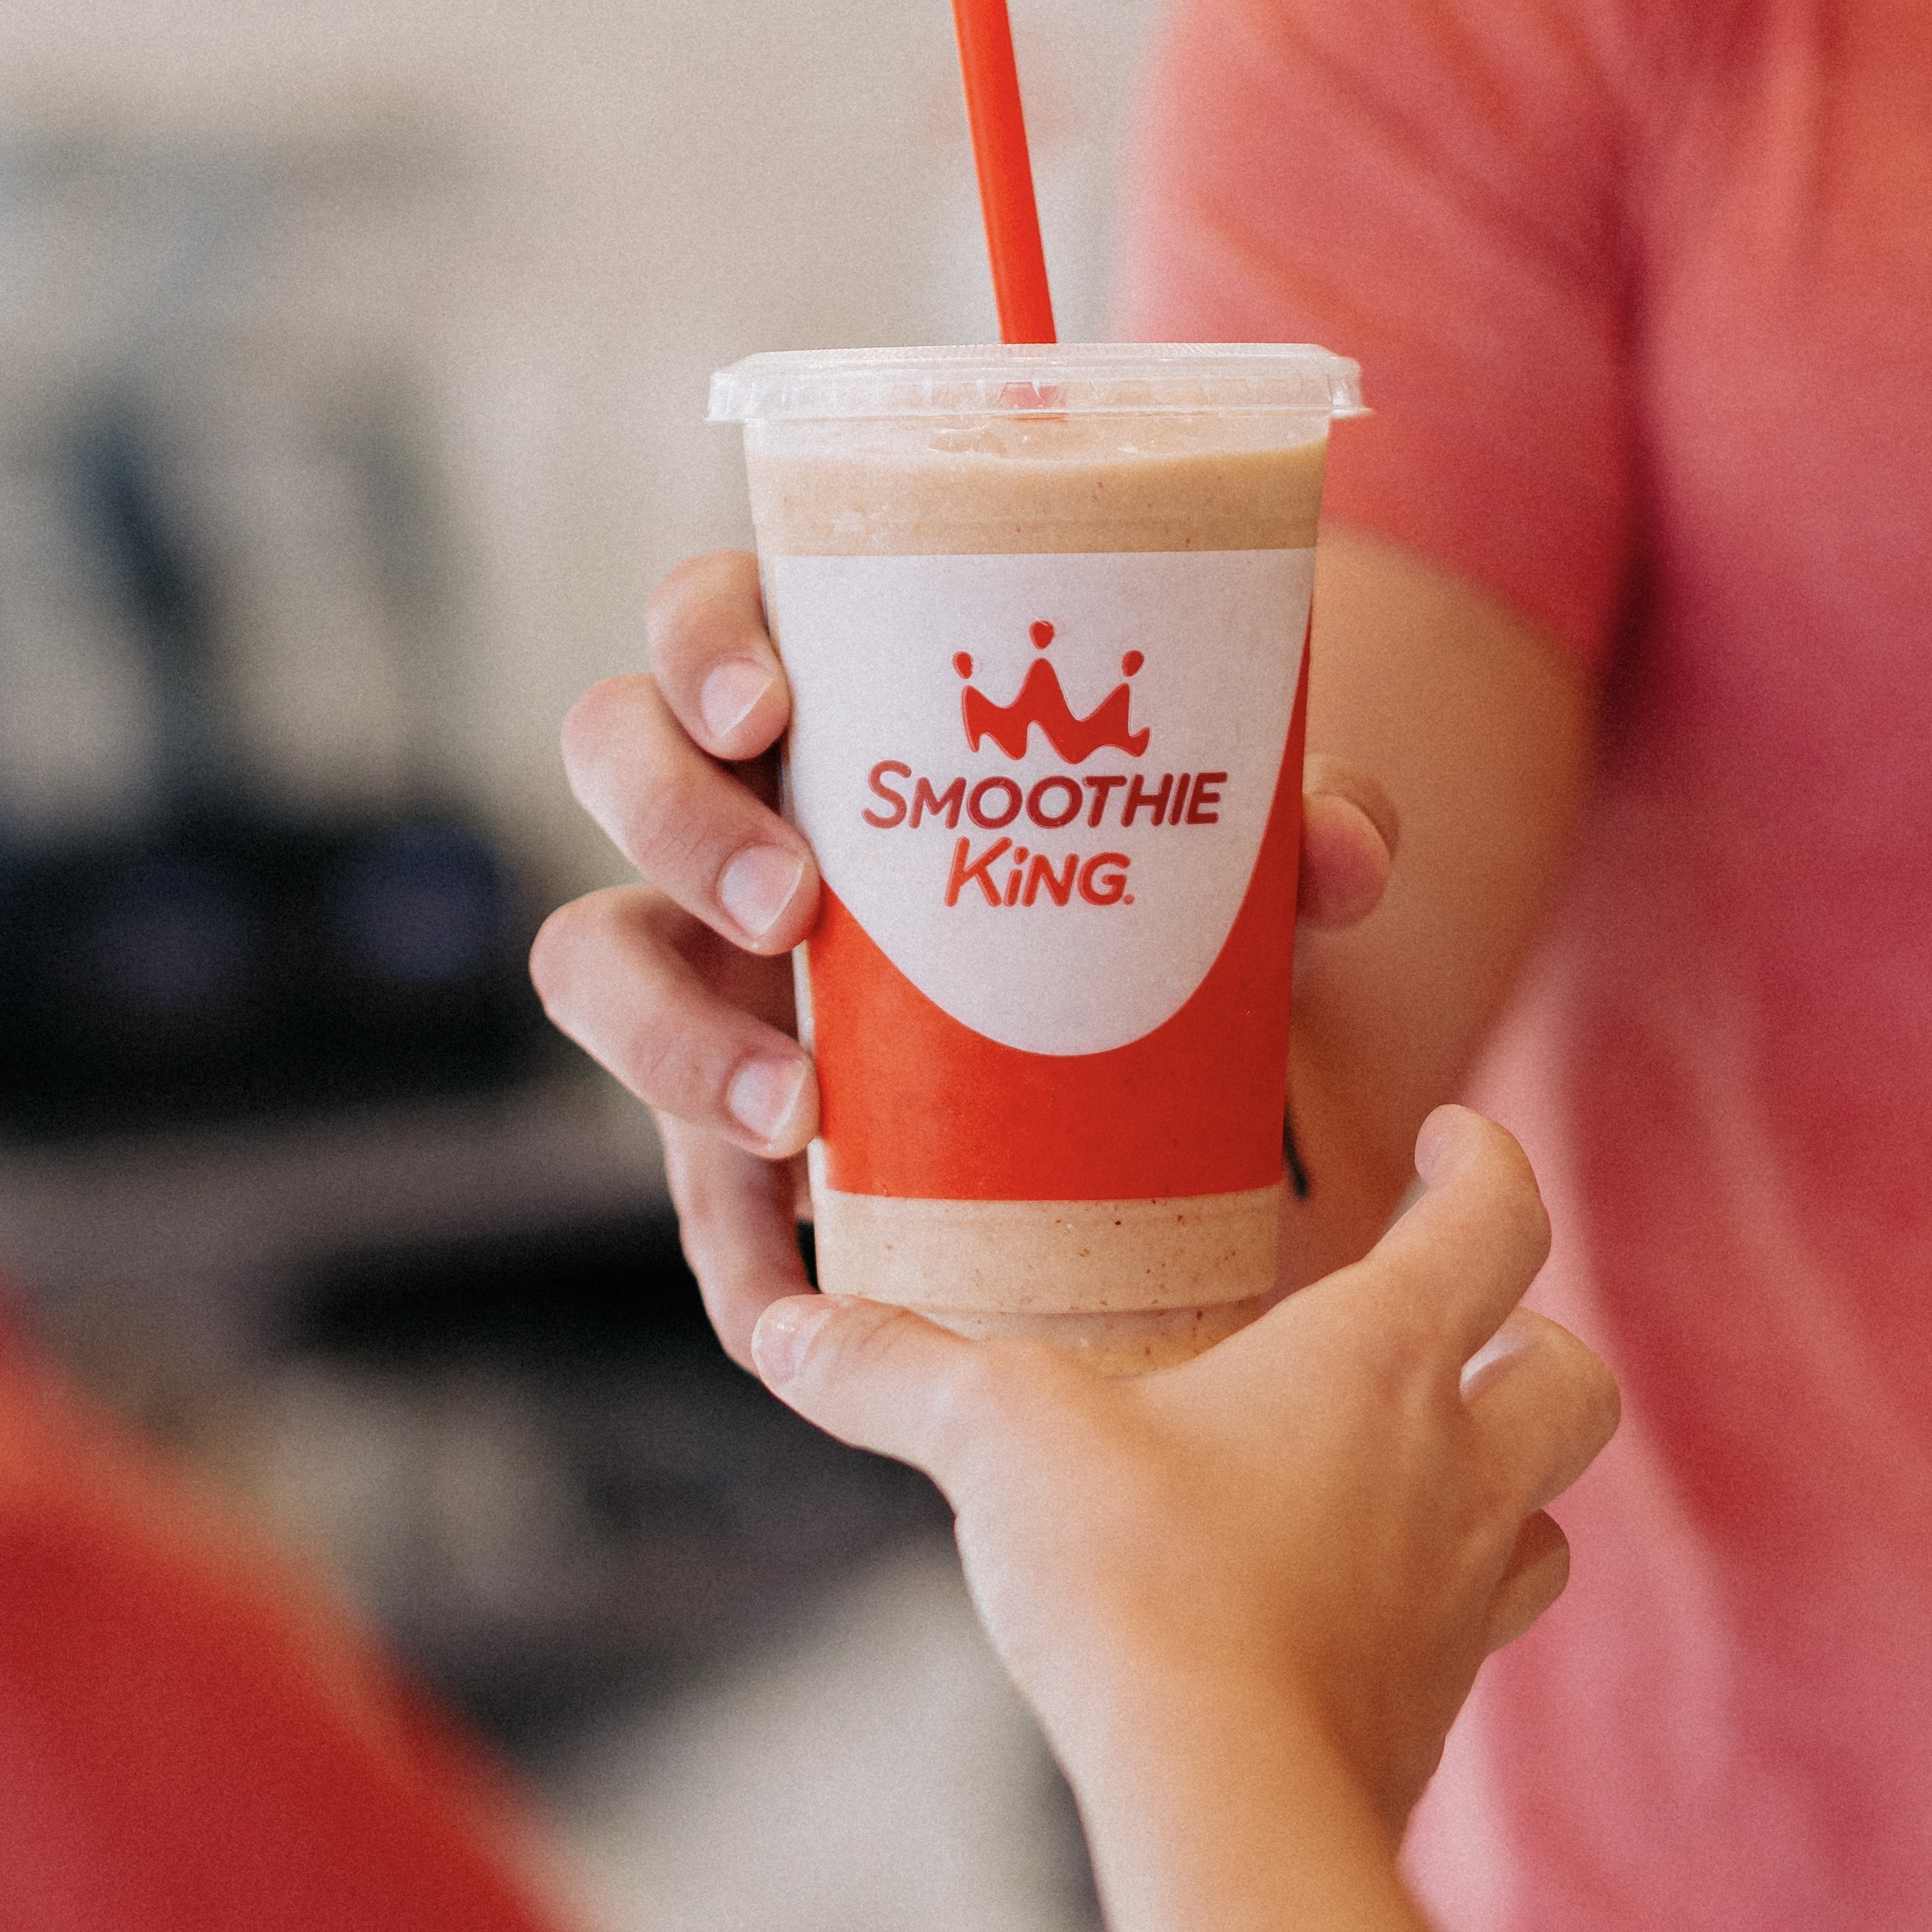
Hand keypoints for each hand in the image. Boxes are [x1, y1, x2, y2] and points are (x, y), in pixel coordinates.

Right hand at [532, 550, 1403, 1365]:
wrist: (1134, 1049)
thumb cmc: (1135, 883)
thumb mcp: (1215, 851)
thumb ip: (1288, 829)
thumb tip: (1338, 853)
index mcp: (827, 697)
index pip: (706, 618)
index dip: (704, 646)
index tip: (773, 710)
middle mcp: (734, 809)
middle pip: (612, 754)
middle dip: (676, 825)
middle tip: (796, 908)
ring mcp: (703, 956)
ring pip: (593, 957)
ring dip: (668, 1034)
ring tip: (793, 1109)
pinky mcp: (719, 1112)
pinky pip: (680, 1182)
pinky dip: (726, 1251)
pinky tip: (779, 1314)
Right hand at [747, 1107, 1616, 1834]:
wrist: (1224, 1801)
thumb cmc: (1137, 1585)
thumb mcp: (996, 1441)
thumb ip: (896, 1374)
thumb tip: (788, 1332)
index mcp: (1378, 1361)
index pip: (1497, 1218)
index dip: (1487, 1161)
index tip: (1454, 1138)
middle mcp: (1454, 1468)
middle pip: (1572, 1373)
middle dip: (1534, 1333)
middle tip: (1458, 1318)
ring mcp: (1460, 1598)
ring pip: (1552, 1510)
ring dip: (1511, 1476)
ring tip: (1421, 1464)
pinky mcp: (1433, 1708)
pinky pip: (1483, 1632)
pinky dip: (1449, 1598)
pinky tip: (1361, 1602)